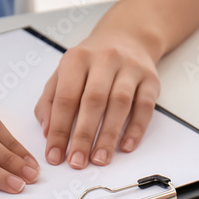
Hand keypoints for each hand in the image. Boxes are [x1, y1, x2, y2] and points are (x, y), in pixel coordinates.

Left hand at [34, 25, 160, 169]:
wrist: (128, 37)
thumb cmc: (93, 61)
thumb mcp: (65, 72)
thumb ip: (51, 100)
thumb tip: (47, 132)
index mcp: (77, 59)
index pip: (65, 97)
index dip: (58, 129)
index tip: (54, 154)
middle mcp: (104, 60)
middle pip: (93, 101)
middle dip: (83, 135)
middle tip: (77, 161)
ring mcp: (130, 69)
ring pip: (120, 104)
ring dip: (109, 135)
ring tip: (100, 159)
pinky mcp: (150, 80)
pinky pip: (145, 106)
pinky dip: (136, 128)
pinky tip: (126, 146)